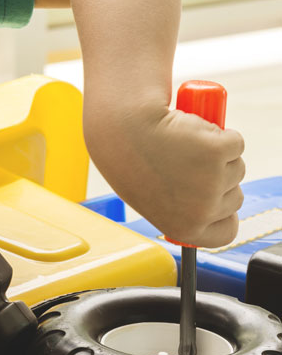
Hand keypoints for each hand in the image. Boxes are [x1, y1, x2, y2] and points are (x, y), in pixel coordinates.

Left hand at [85, 101, 244, 247]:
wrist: (118, 122)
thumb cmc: (125, 153)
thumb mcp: (149, 193)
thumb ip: (178, 204)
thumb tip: (207, 202)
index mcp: (182, 227)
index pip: (225, 233)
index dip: (224, 212)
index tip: (215, 194)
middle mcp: (201, 212)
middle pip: (235, 197)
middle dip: (217, 175)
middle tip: (182, 158)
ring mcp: (212, 182)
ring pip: (236, 167)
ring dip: (215, 152)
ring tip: (178, 143)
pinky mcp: (218, 151)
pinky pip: (235, 142)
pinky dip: (219, 131)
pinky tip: (188, 128)